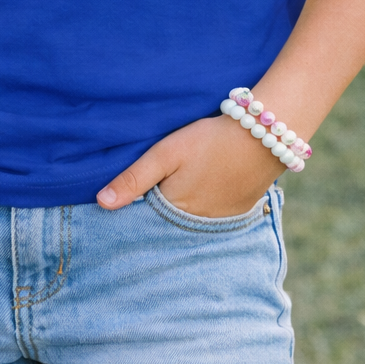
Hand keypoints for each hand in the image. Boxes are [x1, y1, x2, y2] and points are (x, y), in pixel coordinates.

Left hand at [96, 116, 281, 216]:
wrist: (263, 138)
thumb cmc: (210, 141)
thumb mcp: (166, 154)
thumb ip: (134, 178)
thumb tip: (101, 203)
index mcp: (173, 212)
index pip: (145, 220)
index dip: (134, 209)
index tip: (122, 203)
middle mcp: (195, 225)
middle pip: (167, 221)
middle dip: (156, 212)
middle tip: (154, 189)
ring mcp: (218, 221)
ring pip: (189, 220)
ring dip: (181, 210)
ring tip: (179, 188)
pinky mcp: (237, 212)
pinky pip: (212, 216)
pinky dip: (204, 206)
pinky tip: (203, 189)